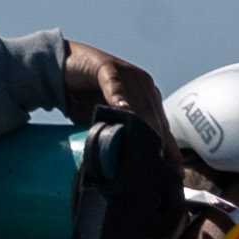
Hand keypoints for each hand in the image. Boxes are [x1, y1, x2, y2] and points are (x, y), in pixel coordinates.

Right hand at [52, 39, 181, 221]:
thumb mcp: (107, 120)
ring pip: (139, 103)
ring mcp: (127, 75)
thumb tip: (128, 166)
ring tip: (148, 147)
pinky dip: (118, 98)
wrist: (63, 68)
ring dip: (143, 125)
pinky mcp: (107, 68)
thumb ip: (120, 135)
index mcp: (148, 97)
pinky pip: (115, 85)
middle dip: (159, 142)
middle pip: (155, 117)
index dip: (168, 148)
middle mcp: (144, 85)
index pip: (162, 126)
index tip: (174, 170)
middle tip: (160, 166)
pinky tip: (122, 110)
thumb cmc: (86, 98)